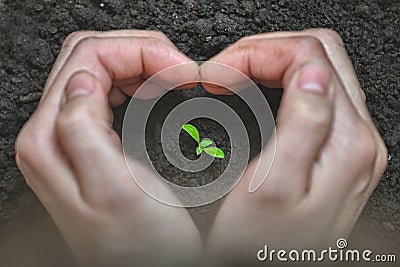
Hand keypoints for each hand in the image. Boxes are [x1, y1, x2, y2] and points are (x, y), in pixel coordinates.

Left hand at [15, 30, 200, 266]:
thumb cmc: (141, 247)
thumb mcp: (115, 189)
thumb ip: (83, 128)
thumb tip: (84, 81)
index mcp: (51, 140)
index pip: (88, 58)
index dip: (139, 52)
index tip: (178, 69)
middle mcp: (52, 135)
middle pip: (91, 58)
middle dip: (142, 53)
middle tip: (180, 71)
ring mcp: (71, 139)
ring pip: (101, 71)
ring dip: (141, 65)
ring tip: (175, 78)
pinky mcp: (92, 144)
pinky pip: (109, 93)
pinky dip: (138, 82)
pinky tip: (157, 90)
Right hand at [201, 29, 387, 262]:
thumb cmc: (262, 248)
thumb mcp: (271, 190)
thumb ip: (302, 125)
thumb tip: (309, 73)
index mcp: (345, 142)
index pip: (309, 57)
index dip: (258, 54)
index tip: (220, 73)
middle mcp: (356, 139)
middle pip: (317, 55)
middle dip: (263, 52)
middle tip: (224, 73)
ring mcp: (346, 144)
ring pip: (314, 70)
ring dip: (269, 65)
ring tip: (232, 79)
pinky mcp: (331, 152)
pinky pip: (311, 95)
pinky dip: (277, 84)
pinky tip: (254, 95)